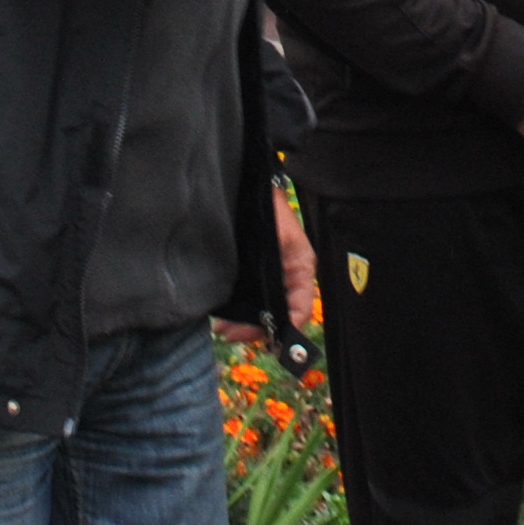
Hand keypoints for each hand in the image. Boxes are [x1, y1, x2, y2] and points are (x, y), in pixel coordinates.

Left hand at [219, 191, 320, 342]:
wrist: (247, 187)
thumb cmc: (269, 207)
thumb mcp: (282, 236)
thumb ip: (286, 269)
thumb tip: (285, 309)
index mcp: (300, 269)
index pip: (301, 308)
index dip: (288, 327)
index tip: (268, 337)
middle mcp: (286, 277)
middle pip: (278, 316)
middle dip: (256, 329)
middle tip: (229, 333)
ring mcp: (268, 278)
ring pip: (261, 311)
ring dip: (244, 324)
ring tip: (222, 328)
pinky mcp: (251, 276)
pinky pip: (248, 300)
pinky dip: (237, 312)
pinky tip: (223, 316)